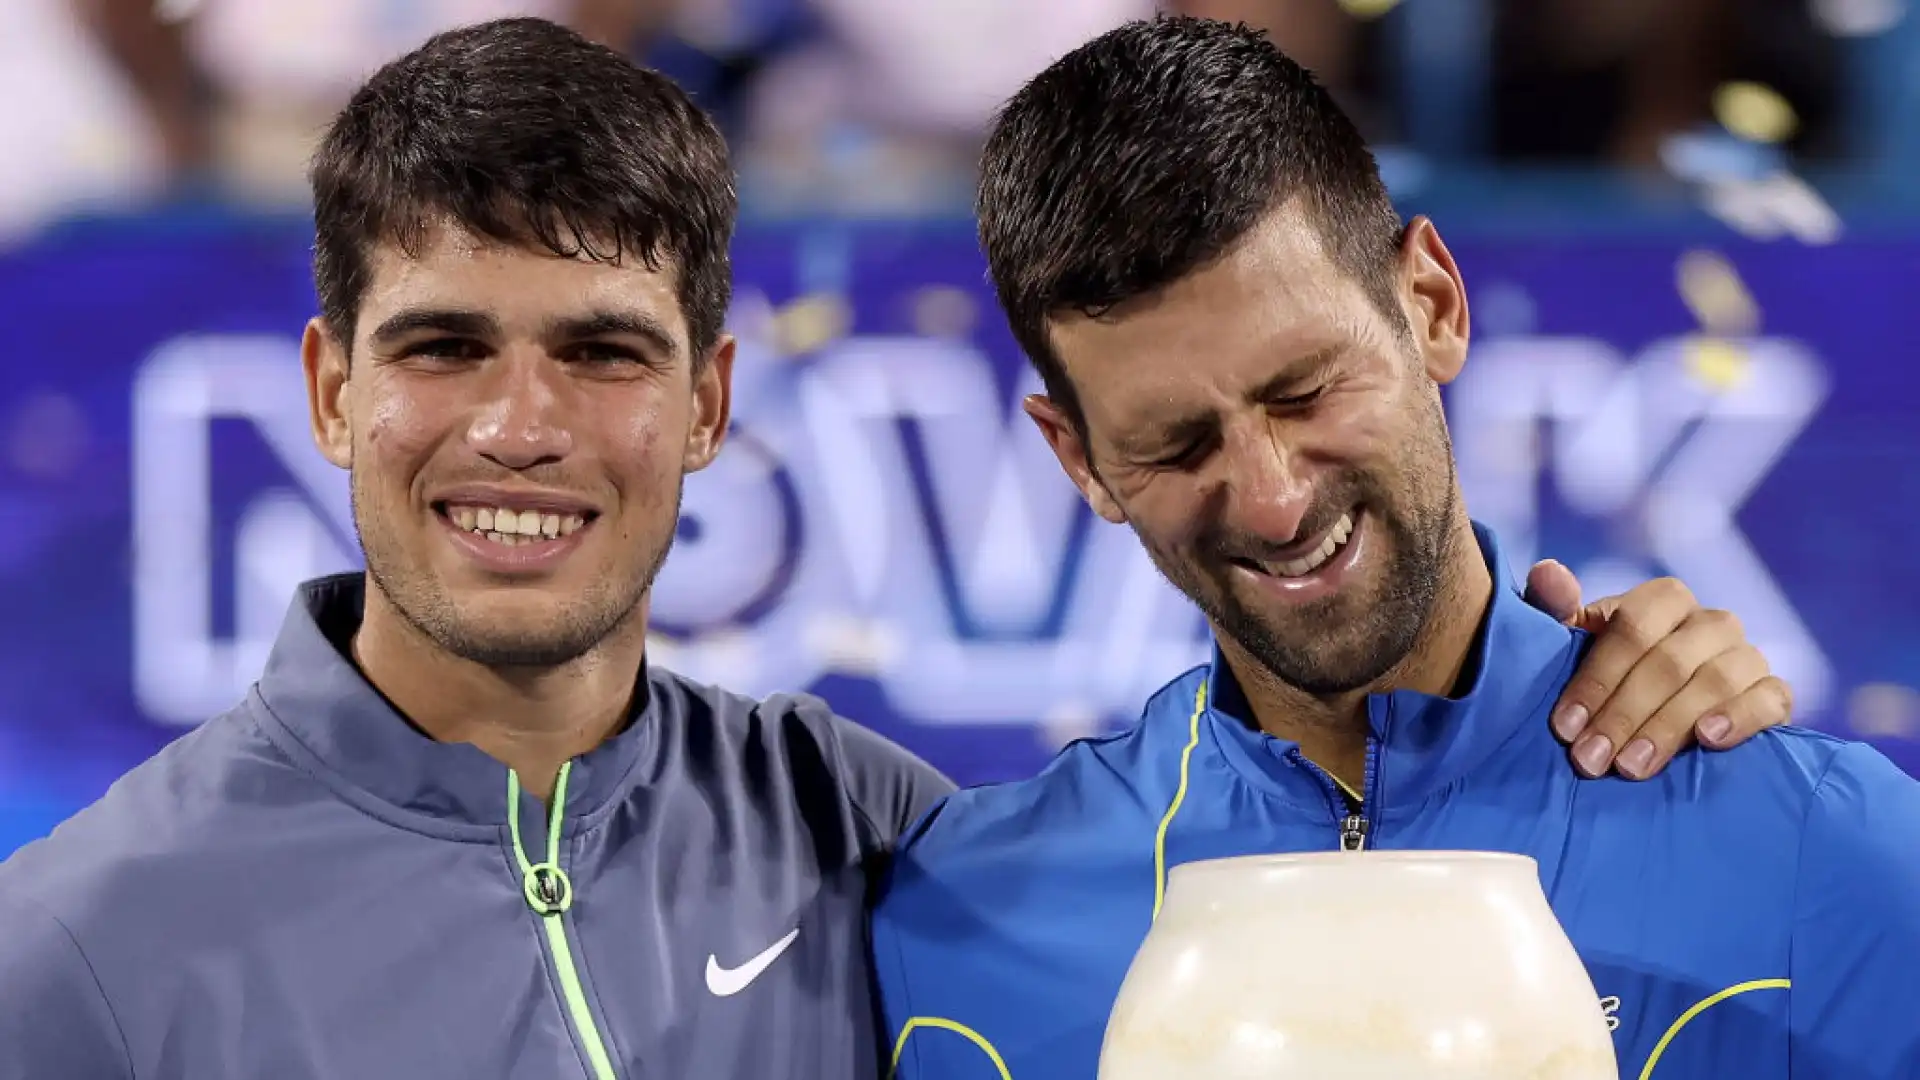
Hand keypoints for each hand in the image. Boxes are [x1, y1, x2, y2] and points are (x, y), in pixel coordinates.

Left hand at [1521, 561, 1793, 780]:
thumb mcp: (1571, 643)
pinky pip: (1770, 699)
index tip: (1565, 727)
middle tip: (1589, 759)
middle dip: (1623, 714)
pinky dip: (1740, 717)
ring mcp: (1748, 656)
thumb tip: (1549, 573)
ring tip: (1631, 766)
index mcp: (1664, 599)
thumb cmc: (1606, 673)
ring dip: (1669, 727)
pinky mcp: (1775, 693)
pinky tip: (1708, 739)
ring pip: (1716, 682)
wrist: (1657, 715)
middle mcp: (1711, 621)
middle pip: (1669, 662)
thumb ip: (1554, 608)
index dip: (1597, 677)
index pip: (1633, 627)